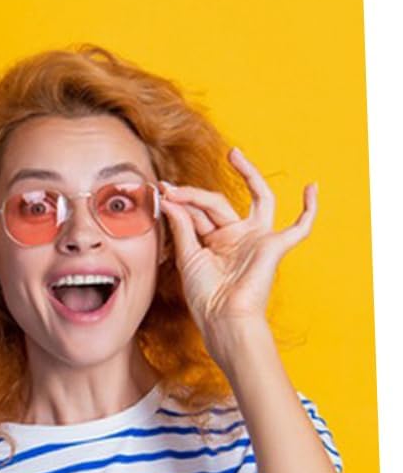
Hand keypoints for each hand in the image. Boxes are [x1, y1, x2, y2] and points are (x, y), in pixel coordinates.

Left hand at [159, 148, 316, 365]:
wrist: (222, 318)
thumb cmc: (204, 296)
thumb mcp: (187, 256)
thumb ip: (182, 226)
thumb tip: (169, 197)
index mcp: (215, 241)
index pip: (199, 212)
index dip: (181, 200)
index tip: (160, 190)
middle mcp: (237, 236)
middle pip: (219, 203)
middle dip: (195, 193)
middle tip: (172, 184)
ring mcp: (257, 238)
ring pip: (257, 198)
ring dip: (249, 175)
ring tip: (234, 154)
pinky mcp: (275, 245)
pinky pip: (301, 226)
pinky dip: (310, 209)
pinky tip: (311, 188)